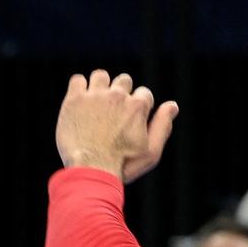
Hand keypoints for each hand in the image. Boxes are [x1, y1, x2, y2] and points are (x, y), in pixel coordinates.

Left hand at [55, 69, 178, 182]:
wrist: (90, 170)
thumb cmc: (122, 165)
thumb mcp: (151, 152)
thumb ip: (162, 126)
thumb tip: (172, 105)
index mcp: (138, 106)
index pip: (143, 93)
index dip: (137, 107)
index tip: (127, 121)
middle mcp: (118, 96)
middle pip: (123, 81)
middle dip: (120, 93)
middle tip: (110, 113)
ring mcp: (95, 96)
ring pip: (101, 76)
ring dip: (99, 86)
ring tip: (93, 105)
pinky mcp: (74, 100)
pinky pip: (78, 80)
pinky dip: (78, 88)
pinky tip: (78, 103)